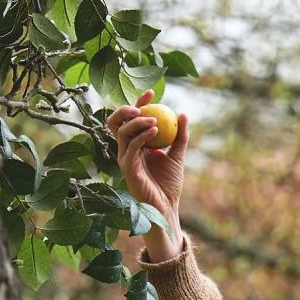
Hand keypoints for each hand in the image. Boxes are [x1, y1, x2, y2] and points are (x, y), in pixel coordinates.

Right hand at [104, 88, 186, 223]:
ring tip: (155, 121)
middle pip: (116, 122)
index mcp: (136, 144)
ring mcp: (125, 158)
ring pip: (122, 132)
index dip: (139, 104)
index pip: (132, 119)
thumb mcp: (178, 155)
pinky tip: (155, 131)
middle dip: (125, 109)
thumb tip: (183, 113)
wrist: (167, 206)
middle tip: (142, 107)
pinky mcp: (127, 168)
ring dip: (137, 122)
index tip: (152, 93)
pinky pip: (131, 147)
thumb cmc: (169, 184)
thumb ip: (180, 136)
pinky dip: (142, 136)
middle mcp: (127, 149)